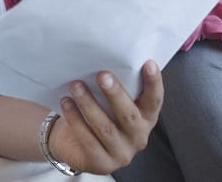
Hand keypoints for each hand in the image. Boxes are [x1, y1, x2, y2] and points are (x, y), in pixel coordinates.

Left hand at [48, 61, 163, 174]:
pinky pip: (88, 140)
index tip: (148, 63)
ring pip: (105, 127)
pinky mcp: (102, 163)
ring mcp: (122, 153)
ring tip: (76, 85)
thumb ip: (116, 86)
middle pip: (129, 115)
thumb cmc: (99, 114)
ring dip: (89, 104)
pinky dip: (75, 120)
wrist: (75, 145)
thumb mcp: (111, 102)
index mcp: (146, 119)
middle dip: (115, 94)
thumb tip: (107, 58)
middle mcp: (138, 137)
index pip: (154, 100)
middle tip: (102, 74)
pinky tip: (66, 103)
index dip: (153, 83)